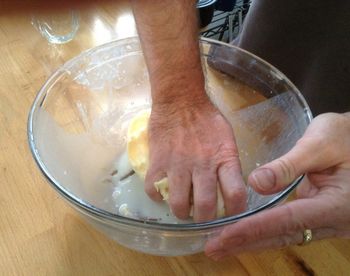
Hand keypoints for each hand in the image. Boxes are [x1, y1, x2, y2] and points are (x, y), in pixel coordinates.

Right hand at [145, 94, 246, 221]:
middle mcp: (202, 165)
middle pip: (206, 207)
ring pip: (179, 205)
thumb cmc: (206, 118)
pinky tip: (164, 191)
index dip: (235, 212)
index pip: (235, 194)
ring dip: (182, 212)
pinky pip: (154, 191)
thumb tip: (228, 187)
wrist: (180, 100)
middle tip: (202, 216)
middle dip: (205, 219)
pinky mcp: (157, 162)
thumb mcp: (227, 138)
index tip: (230, 216)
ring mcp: (177, 165)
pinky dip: (159, 197)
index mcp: (224, 158)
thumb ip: (229, 163)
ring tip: (182, 208)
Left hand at [205, 112, 349, 258]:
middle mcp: (331, 220)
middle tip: (213, 248)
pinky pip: (287, 228)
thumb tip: (256, 184)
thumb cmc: (346, 137)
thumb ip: (289, 165)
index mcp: (336, 204)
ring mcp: (324, 222)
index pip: (287, 220)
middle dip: (246, 242)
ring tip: (221, 246)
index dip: (254, 228)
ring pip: (284, 236)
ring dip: (251, 241)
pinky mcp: (316, 217)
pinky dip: (263, 232)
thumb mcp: (320, 143)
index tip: (225, 235)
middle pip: (283, 235)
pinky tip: (243, 234)